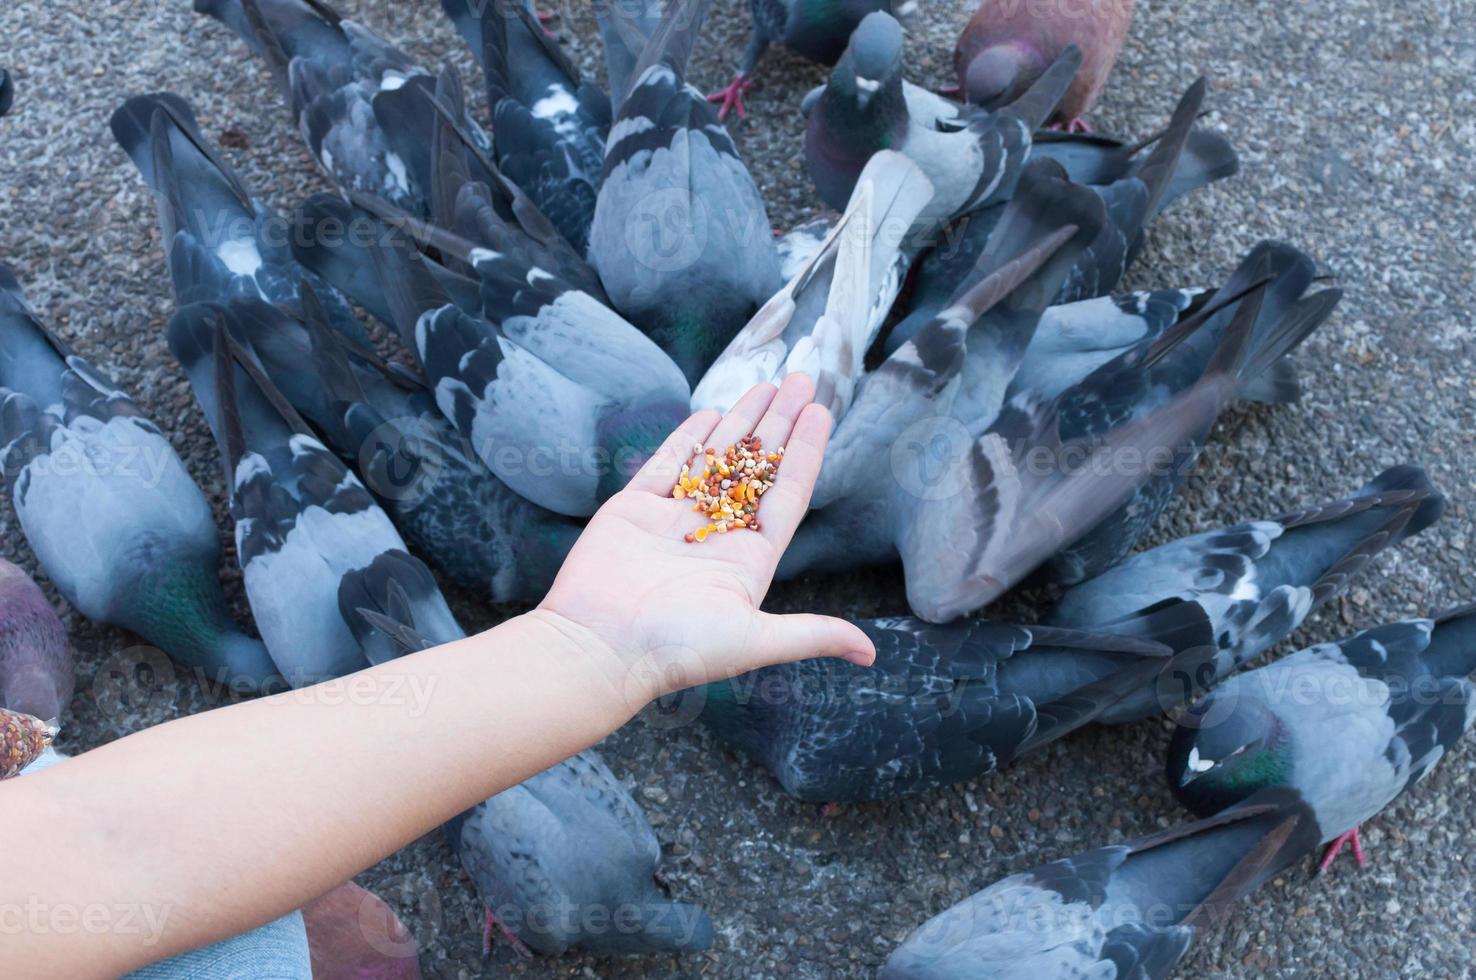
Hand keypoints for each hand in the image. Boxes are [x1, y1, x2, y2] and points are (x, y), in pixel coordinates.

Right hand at [533, 374, 876, 706]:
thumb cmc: (677, 650)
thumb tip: (871, 656)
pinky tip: (711, 412)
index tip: (821, 412)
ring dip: (740, 422)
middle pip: (755, 468)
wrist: (598, 649)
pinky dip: (688, 439)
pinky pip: (667, 464)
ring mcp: (673, 520)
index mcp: (747, 560)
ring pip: (715, 459)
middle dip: (779, 424)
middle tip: (801, 380)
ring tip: (765, 384)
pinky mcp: (634, 509)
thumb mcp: (754, 640)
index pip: (786, 494)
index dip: (805, 452)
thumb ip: (812, 634)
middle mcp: (714, 535)